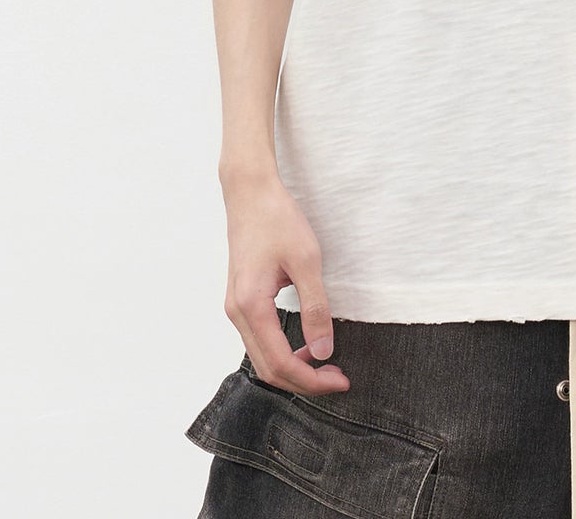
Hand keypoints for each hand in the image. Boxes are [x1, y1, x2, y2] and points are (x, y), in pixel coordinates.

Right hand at [220, 166, 350, 394]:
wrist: (250, 193)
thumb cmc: (278, 220)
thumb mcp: (306, 260)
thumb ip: (315, 307)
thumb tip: (323, 351)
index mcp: (251, 306)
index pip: (280, 363)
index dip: (311, 380)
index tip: (340, 381)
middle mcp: (237, 313)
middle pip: (267, 369)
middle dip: (303, 381)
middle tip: (337, 379)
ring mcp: (234, 308)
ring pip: (260, 357)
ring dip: (292, 368)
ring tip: (324, 365)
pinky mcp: (240, 300)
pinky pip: (258, 340)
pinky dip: (281, 352)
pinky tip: (304, 345)